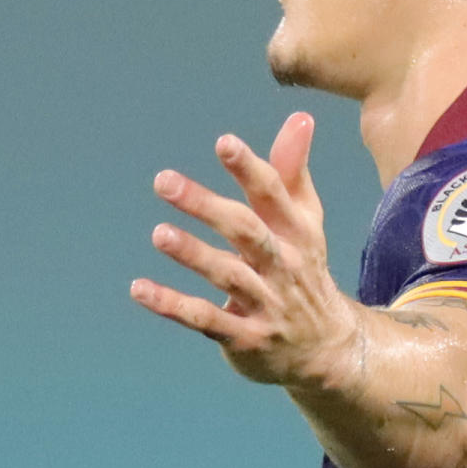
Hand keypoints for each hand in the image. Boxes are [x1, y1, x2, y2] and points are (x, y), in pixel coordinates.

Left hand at [132, 113, 359, 392]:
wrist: (326, 350)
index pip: (273, 195)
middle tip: (163, 180)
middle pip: (246, 231)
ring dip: (193, 255)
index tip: (224, 143)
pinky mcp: (245, 338)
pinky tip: (139, 288)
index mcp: (297, 232)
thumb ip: (293, 171)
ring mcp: (265, 304)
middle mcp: (283, 266)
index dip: (250, 168)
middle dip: (207, 206)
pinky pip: (206, 320)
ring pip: (227, 276)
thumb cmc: (303, 272)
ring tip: (159, 233)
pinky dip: (172, 305)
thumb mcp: (306, 222)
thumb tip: (300, 117)